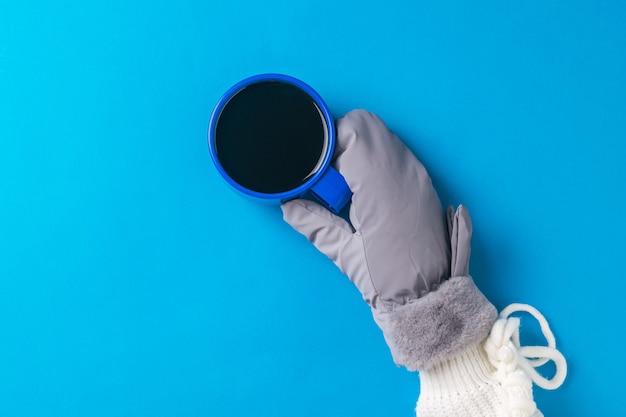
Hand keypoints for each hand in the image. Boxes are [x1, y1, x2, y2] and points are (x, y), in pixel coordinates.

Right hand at [282, 110, 494, 369]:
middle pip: (367, 125)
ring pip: (383, 136)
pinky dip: (375, 159)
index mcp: (381, 183)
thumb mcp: (343, 252)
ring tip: (347, 185)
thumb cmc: (387, 279)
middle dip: (341, 142)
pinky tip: (367, 190)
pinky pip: (395, 152)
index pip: (351, 131)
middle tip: (330, 177)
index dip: (327, 145)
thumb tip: (288, 205)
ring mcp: (418, 174)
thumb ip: (312, 222)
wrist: (431, 297)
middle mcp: (404, 169)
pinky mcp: (424, 183)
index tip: (318, 173)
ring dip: (359, 150)